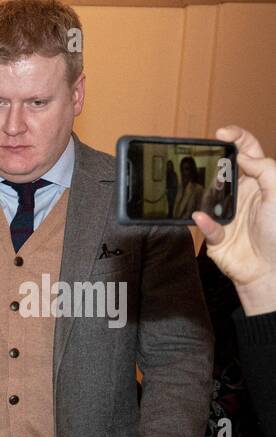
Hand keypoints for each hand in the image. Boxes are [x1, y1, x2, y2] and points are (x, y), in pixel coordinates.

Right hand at [193, 126, 275, 314]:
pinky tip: (204, 218)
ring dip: (203, 192)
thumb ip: (264, 169)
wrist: (271, 269)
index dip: (236, 139)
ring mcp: (226, 213)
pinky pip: (205, 225)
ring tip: (201, 187)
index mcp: (258, 181)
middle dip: (212, 162)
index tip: (222, 134)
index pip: (247, 152)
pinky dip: (204, 222)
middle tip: (204, 157)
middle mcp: (241, 194)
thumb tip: (243, 155)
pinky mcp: (215, 234)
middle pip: (222, 170)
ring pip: (207, 196)